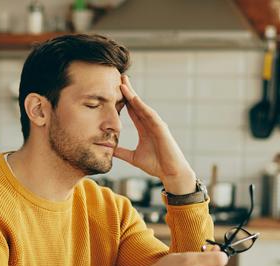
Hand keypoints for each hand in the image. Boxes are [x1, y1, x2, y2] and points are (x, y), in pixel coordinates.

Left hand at [115, 75, 195, 194]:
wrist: (171, 173)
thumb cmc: (156, 165)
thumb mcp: (133, 157)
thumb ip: (122, 152)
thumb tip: (109, 150)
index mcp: (144, 128)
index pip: (132, 110)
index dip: (123, 100)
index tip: (113, 90)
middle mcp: (150, 123)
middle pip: (137, 104)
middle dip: (128, 91)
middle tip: (118, 77)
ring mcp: (156, 124)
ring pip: (142, 106)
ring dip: (133, 95)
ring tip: (123, 84)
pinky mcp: (161, 128)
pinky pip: (150, 115)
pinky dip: (142, 106)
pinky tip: (134, 98)